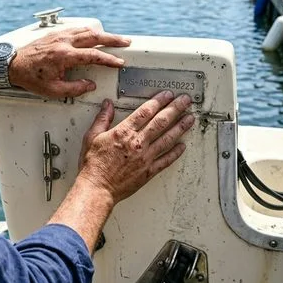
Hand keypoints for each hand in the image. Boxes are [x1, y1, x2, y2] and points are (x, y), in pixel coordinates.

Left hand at [9, 27, 130, 97]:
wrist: (11, 65)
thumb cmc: (30, 77)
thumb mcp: (53, 90)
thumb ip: (74, 88)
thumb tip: (90, 85)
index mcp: (64, 56)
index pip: (93, 55)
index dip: (109, 59)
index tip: (119, 62)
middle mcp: (63, 42)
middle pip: (94, 36)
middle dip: (112, 39)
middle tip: (126, 42)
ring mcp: (59, 36)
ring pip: (86, 30)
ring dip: (103, 33)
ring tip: (114, 38)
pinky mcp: (54, 34)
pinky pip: (76, 29)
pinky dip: (89, 31)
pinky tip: (94, 34)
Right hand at [77, 91, 193, 205]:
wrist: (97, 187)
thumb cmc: (93, 165)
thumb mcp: (92, 137)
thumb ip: (102, 119)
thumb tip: (107, 106)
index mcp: (124, 132)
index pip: (146, 111)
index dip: (159, 100)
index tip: (167, 95)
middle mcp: (137, 143)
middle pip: (161, 121)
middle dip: (175, 108)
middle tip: (185, 101)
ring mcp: (145, 157)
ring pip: (168, 138)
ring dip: (180, 127)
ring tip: (189, 118)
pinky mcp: (149, 171)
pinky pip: (166, 160)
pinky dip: (176, 152)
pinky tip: (182, 146)